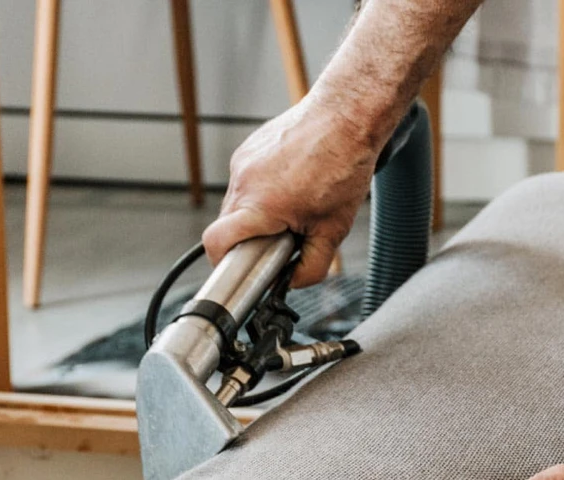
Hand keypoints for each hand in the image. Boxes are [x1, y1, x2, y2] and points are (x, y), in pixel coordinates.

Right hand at [202, 95, 378, 287]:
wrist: (347, 115)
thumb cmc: (344, 165)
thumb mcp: (335, 229)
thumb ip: (312, 265)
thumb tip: (294, 280)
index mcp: (260, 205)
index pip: (216, 243)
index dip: (223, 262)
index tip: (241, 268)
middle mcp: (244, 181)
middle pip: (228, 225)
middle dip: (250, 238)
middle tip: (282, 237)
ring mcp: (243, 162)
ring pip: (237, 203)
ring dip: (257, 213)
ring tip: (293, 206)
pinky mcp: (248, 148)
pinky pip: (246, 181)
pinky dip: (263, 190)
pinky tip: (292, 184)